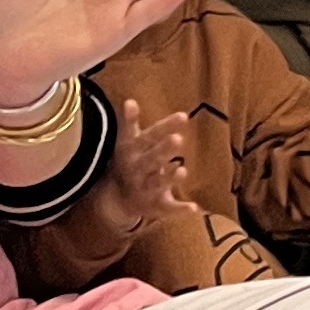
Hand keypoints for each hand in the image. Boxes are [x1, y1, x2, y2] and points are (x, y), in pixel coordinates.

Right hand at [97, 97, 188, 239]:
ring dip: (169, 178)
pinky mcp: (155, 207)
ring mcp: (146, 189)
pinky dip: (179, 209)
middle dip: (164, 150)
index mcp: (133, 152)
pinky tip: (194, 208)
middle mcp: (138, 170)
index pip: (149, 137)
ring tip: (183, 170)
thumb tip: (130, 100)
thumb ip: (130, 123)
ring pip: (157, 184)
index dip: (164, 127)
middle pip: (151, 160)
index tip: (183, 115)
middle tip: (178, 139)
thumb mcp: (127, 143)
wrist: (115, 200)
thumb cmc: (128, 162)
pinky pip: (166, 209)